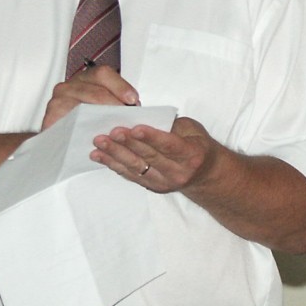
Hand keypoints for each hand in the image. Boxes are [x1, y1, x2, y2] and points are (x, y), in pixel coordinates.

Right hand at [40, 64, 138, 128]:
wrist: (59, 138)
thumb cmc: (84, 121)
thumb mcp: (103, 108)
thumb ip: (117, 105)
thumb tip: (137, 110)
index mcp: (87, 79)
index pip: (103, 74)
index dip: (120, 86)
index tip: (132, 99)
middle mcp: (72, 85)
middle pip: (95, 89)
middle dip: (114, 104)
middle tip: (125, 118)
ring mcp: (60, 98)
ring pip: (83, 105)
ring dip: (100, 117)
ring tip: (112, 127)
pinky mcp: (51, 114)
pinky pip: (67, 120)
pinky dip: (80, 127)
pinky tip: (92, 134)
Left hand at [90, 115, 217, 193]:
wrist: (206, 175)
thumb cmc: (198, 146)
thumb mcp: (194, 130)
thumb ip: (172, 125)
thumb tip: (145, 118)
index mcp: (191, 154)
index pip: (169, 145)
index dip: (151, 137)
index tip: (134, 128)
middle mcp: (177, 172)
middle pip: (149, 157)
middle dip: (128, 144)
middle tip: (110, 132)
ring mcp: (164, 182)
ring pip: (136, 168)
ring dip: (115, 155)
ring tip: (99, 143)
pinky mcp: (152, 187)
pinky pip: (131, 175)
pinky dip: (114, 165)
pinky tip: (100, 156)